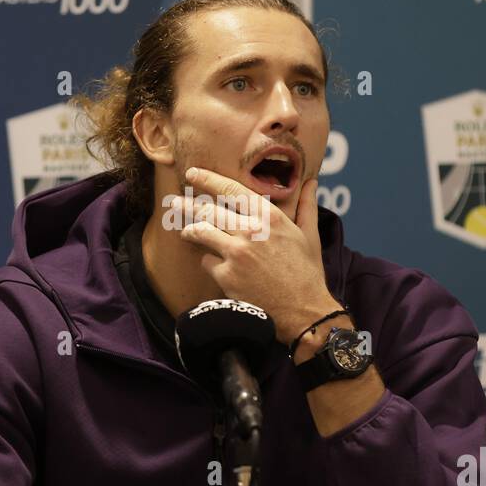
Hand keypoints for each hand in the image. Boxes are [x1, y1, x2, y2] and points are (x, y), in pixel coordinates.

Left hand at [180, 167, 338, 345]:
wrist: (304, 312)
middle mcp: (250, 230)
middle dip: (187, 204)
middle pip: (208, 210)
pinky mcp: (226, 276)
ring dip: (189, 230)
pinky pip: (206, 261)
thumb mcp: (310, 235)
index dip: (207, 179)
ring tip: (184, 230)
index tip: (192, 173)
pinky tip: (211, 264)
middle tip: (175, 201)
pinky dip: (209, 262)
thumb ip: (306, 205)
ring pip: (200, 232)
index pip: (231, 189)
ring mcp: (236, 253)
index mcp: (270, 217)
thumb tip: (310, 181)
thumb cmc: (307, 273)